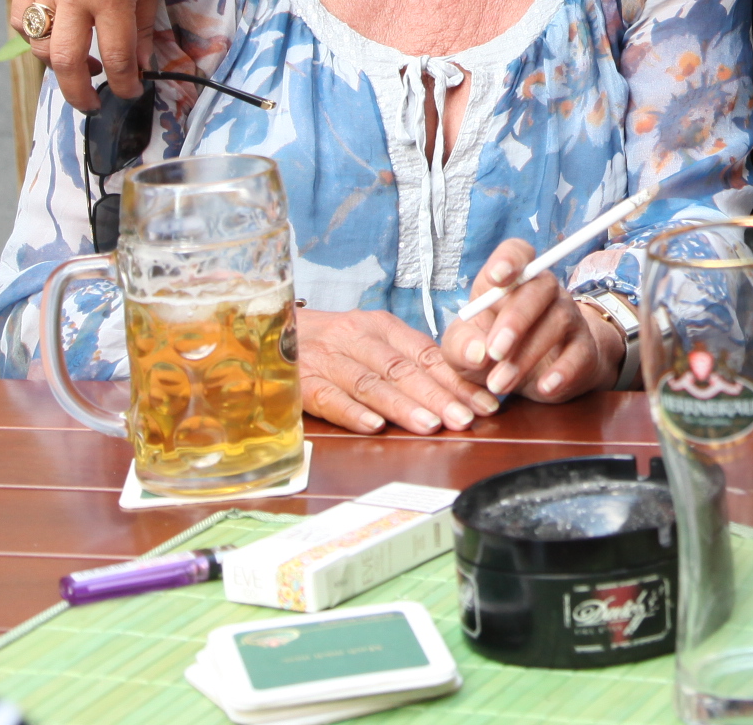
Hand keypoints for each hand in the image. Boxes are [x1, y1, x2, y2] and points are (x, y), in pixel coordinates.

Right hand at [11, 0, 173, 111]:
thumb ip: (143, 18)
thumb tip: (140, 62)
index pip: (117, 56)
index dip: (124, 83)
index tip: (130, 92)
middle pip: (66, 62)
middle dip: (80, 93)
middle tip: (94, 102)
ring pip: (37, 43)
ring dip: (57, 65)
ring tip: (80, 66)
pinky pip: (19, 16)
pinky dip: (33, 35)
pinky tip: (55, 34)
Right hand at [295, 306, 492, 435]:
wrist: (268, 331)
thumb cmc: (332, 343)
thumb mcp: (371, 340)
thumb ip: (407, 361)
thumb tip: (458, 389)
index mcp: (380, 327)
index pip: (426, 354)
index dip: (456, 380)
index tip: (484, 403)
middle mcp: (355, 339)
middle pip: (402, 369)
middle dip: (437, 396)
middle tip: (464, 419)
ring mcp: (327, 360)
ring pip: (370, 383)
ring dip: (402, 406)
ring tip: (430, 425)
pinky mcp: (301, 382)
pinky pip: (329, 397)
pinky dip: (352, 412)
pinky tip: (374, 426)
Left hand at [436, 239, 624, 413]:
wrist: (537, 378)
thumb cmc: (493, 352)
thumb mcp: (464, 350)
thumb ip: (460, 347)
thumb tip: (476, 352)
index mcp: (511, 282)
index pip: (517, 252)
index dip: (509, 259)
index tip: (495, 277)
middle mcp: (544, 292)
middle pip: (540, 287)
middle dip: (516, 319)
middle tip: (494, 352)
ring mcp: (569, 317)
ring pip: (558, 321)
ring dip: (527, 355)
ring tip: (500, 384)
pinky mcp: (584, 349)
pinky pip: (580, 353)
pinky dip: (562, 371)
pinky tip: (543, 387)